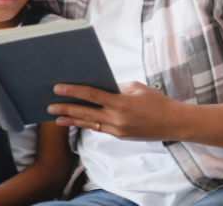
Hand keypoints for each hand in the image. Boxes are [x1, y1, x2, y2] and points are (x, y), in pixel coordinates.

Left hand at [47, 81, 185, 140]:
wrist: (173, 123)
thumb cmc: (155, 101)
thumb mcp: (135, 87)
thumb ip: (115, 88)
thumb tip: (97, 86)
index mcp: (121, 102)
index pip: (91, 95)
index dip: (73, 91)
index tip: (58, 88)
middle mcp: (117, 118)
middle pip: (86, 112)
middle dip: (66, 109)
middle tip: (49, 106)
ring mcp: (118, 130)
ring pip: (89, 123)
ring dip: (72, 120)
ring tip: (56, 118)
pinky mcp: (119, 136)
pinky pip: (99, 128)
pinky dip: (86, 124)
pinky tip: (74, 121)